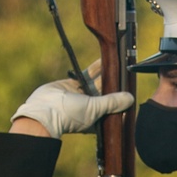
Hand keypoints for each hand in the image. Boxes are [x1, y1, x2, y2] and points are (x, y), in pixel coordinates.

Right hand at [11, 70, 132, 138]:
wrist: (43, 111)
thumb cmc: (69, 116)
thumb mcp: (94, 108)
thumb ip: (112, 102)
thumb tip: (130, 98)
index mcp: (99, 117)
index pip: (115, 105)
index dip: (123, 95)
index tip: (132, 85)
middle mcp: (92, 107)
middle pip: (108, 91)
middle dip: (116, 81)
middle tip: (127, 67)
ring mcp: (82, 95)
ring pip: (98, 81)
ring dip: (107, 71)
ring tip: (118, 59)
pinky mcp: (73, 85)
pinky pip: (87, 74)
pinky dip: (95, 68)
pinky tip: (103, 58)